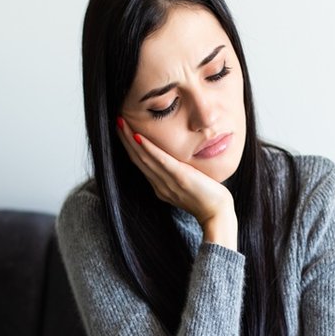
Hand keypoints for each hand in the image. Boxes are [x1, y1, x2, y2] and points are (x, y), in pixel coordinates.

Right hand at [116, 118, 236, 246]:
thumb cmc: (208, 199)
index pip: (140, 164)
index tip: (123, 131)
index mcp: (160, 188)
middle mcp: (160, 186)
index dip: (129, 147)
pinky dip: (148, 149)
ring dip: (130, 140)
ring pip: (144, 159)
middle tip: (117, 121)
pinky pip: (160, 162)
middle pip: (137, 160)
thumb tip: (176, 162)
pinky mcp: (180, 178)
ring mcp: (168, 183)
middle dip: (125, 140)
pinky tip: (138, 137)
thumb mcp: (187, 186)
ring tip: (122, 124)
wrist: (217, 214)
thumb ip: (177, 175)